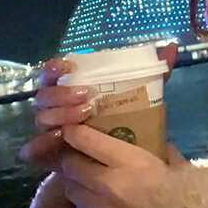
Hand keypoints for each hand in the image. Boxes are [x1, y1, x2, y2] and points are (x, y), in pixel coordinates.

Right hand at [19, 43, 178, 172]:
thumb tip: (173, 48)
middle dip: (62, 94)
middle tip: (87, 97)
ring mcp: (50, 129)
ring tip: (83, 117)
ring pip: (41, 119)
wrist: (125, 159)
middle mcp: (55, 105)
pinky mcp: (49, 153)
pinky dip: (38, 146)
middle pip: (45, 95)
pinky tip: (50, 144)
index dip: (55, 67)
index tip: (71, 67)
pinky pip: (35, 149)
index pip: (52, 71)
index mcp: (71, 86)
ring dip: (59, 116)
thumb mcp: (142, 95)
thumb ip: (155, 73)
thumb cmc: (126, 119)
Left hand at [59, 124, 187, 207]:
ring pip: (71, 189)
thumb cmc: (184, 197)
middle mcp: (108, 183)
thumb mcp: (178, 167)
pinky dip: (83, 205)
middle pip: (71, 165)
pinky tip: (94, 203)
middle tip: (74, 154)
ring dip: (74, 182)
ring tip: (82, 179)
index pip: (88, 141)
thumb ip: (166, 152)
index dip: (74, 133)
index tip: (71, 129)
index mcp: (129, 161)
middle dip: (70, 157)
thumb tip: (162, 142)